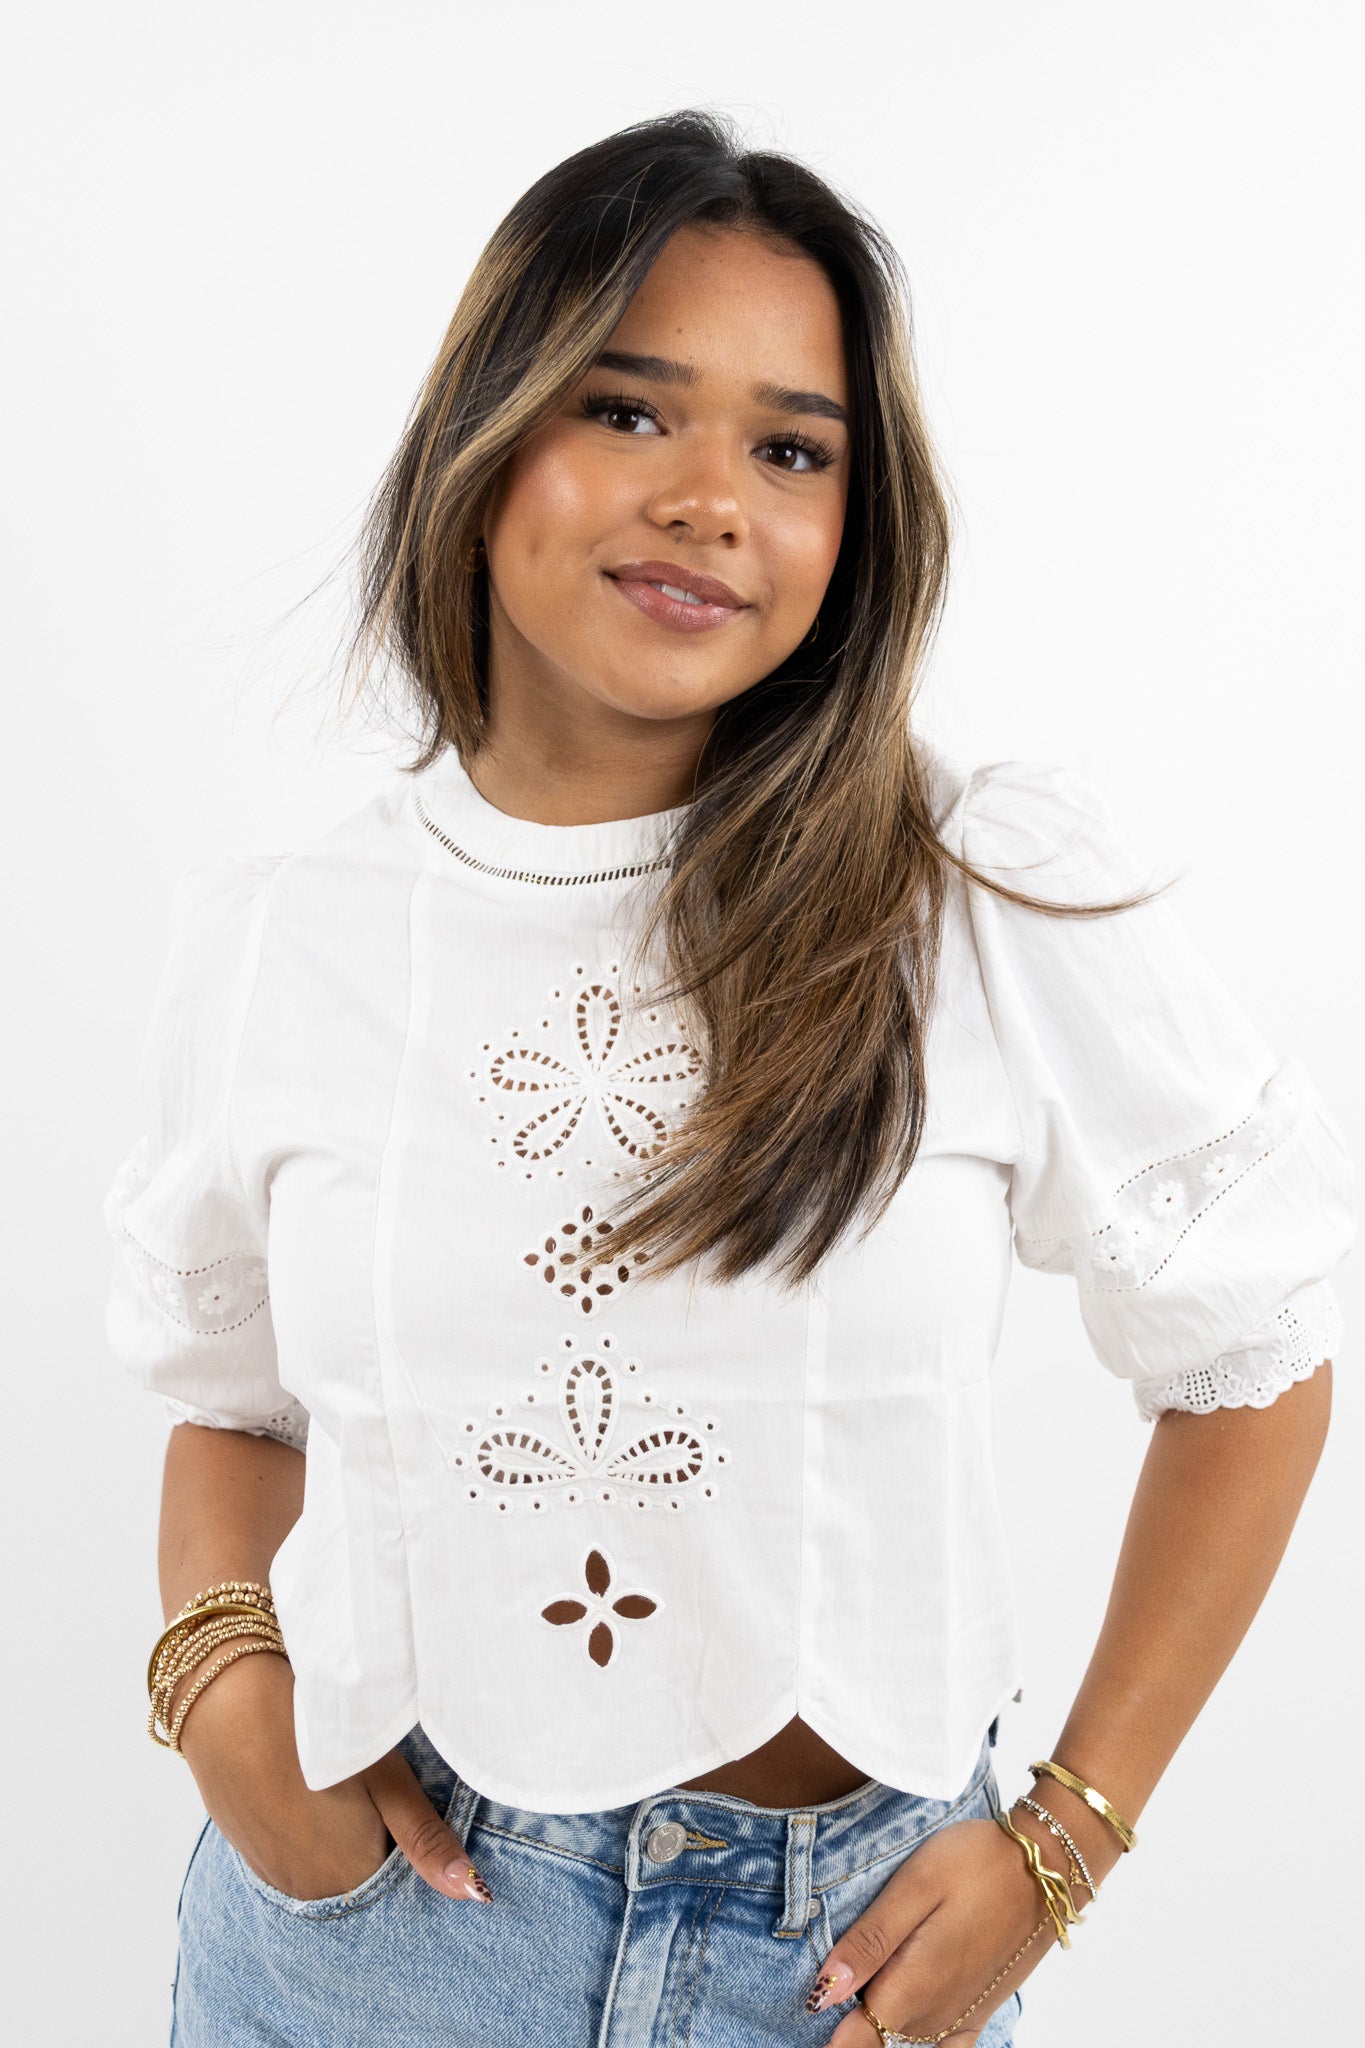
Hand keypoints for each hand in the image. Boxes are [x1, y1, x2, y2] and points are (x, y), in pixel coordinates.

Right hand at [176, 1648, 490, 1902]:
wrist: (225, 1699)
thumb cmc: (313, 1733)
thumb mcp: (385, 1777)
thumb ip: (426, 1840)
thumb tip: (473, 1894)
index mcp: (347, 1879)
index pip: (398, 1884)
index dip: (408, 1845)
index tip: (403, 1807)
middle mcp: (307, 1890)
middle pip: (361, 1880)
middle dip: (377, 1846)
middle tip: (373, 1791)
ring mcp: (270, 1873)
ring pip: (325, 1868)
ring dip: (337, 1841)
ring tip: (340, 1787)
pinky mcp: (245, 1850)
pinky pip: (290, 1857)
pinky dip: (305, 1833)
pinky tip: (306, 1790)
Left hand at [809, 1813, 1065, 2044]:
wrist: (1048, 1868)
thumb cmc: (976, 1864)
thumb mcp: (915, 1886)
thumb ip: (870, 1943)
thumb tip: (824, 1994)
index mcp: (911, 1988)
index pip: (851, 2044)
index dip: (826, 2038)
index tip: (804, 2023)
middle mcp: (935, 2017)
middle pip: (875, 2046)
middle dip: (850, 2030)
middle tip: (829, 2005)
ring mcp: (960, 2018)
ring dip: (880, 2035)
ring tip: (862, 2008)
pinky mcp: (979, 2011)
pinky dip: (919, 2047)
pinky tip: (908, 2030)